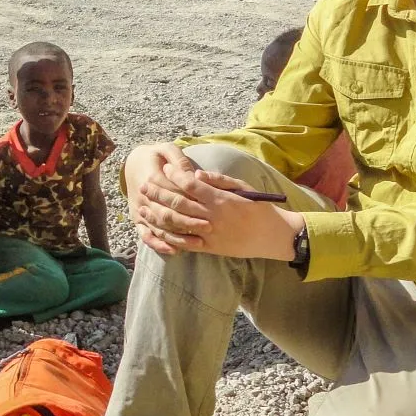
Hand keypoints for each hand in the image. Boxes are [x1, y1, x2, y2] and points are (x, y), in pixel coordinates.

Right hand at [124, 143, 211, 254]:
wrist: (132, 163)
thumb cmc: (155, 156)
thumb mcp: (166, 149)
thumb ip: (179, 160)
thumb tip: (193, 175)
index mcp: (152, 178)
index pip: (174, 193)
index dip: (191, 201)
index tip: (209, 206)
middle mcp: (144, 197)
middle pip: (168, 214)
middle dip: (189, 222)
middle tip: (209, 227)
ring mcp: (139, 210)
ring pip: (160, 228)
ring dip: (178, 237)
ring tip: (198, 243)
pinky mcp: (137, 220)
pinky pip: (146, 236)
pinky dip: (159, 245)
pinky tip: (174, 250)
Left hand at [138, 163, 303, 259]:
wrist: (272, 236)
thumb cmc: (259, 207)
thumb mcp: (243, 187)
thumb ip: (219, 180)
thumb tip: (197, 175)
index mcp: (220, 199)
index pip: (191, 185)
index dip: (175, 175)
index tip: (164, 168)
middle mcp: (212, 216)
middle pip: (178, 202)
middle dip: (158, 193)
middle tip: (144, 184)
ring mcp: (209, 233)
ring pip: (177, 223)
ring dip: (157, 214)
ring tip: (143, 206)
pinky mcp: (210, 247)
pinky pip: (184, 243)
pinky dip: (168, 236)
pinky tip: (156, 228)